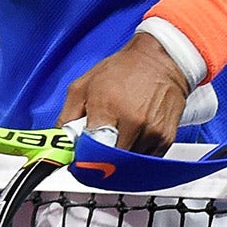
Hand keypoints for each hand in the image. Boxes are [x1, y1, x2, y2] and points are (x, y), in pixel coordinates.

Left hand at [58, 32, 190, 153]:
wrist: (160, 60)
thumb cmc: (122, 69)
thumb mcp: (83, 85)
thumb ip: (67, 117)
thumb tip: (61, 143)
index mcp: (107, 107)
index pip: (92, 151)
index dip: (84, 159)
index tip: (80, 160)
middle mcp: (132, 122)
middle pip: (110, 163)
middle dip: (100, 162)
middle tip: (95, 153)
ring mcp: (151, 132)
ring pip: (128, 166)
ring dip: (119, 161)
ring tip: (116, 140)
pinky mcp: (165, 139)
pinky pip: (145, 162)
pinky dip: (136, 158)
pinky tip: (131, 140)